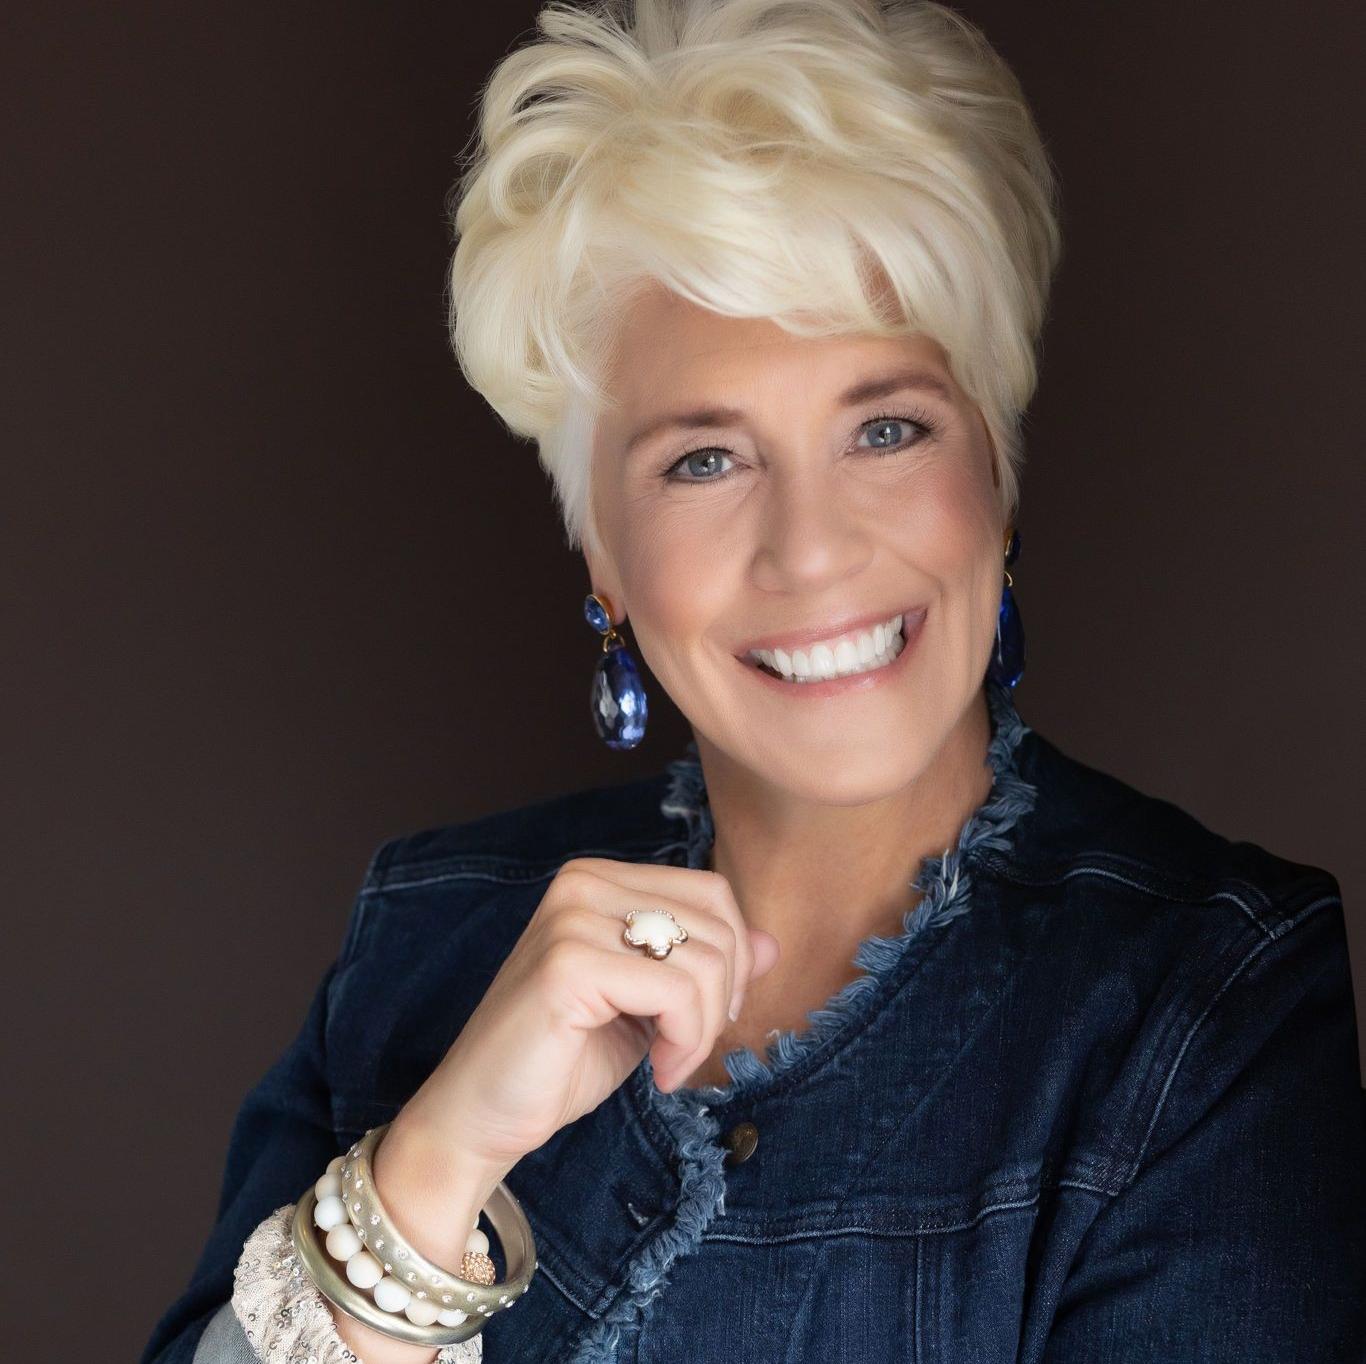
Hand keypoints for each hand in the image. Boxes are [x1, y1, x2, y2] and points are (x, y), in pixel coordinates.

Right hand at [391, 857, 779, 1178]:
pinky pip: (676, 992)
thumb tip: (773, 942)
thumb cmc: (562, 1060)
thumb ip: (706, 966)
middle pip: (716, 920)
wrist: (482, 1115)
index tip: (704, 1017)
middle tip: (686, 1047)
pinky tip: (657, 1072)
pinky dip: (685, 1043)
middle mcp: (582, 883)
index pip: (711, 891)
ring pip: (705, 959)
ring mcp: (571, 919)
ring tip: (668, 1062)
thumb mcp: (650, 1005)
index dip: (732, 958)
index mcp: (599, 879)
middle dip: (723, 997)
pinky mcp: (568, 965)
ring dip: (702, 1030)